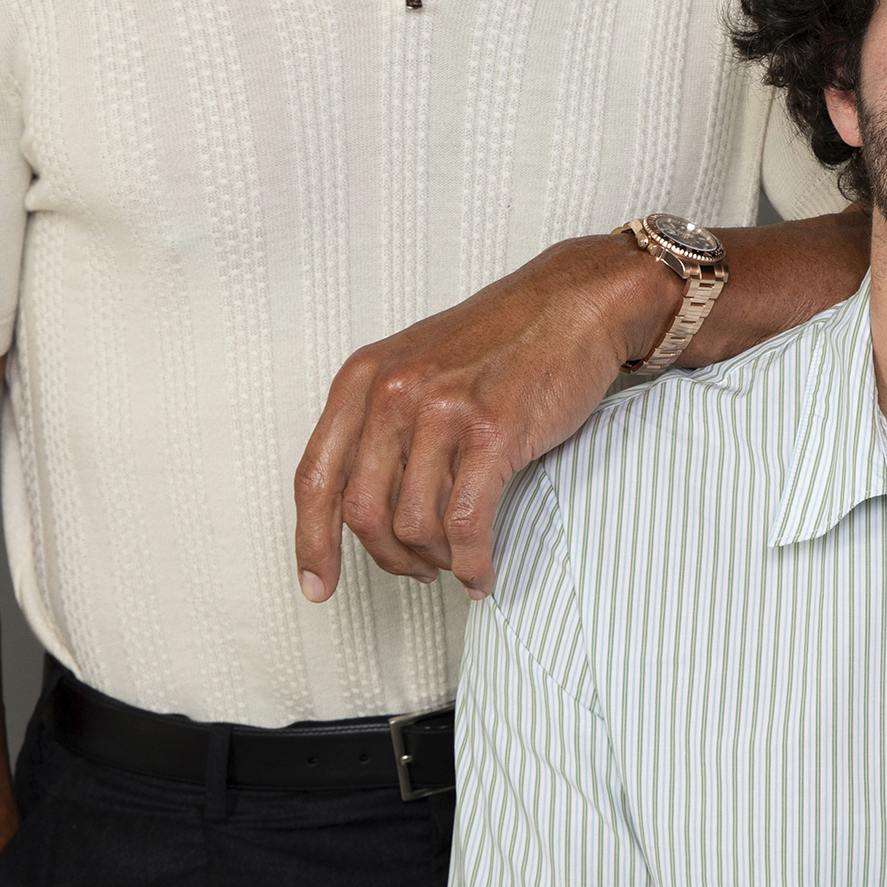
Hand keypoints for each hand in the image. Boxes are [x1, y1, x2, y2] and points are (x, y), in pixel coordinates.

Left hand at [294, 234, 674, 599]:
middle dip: (389, 559)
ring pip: (412, 524)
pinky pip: (465, 523)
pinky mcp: (491, 431)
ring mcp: (441, 410)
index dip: (311, 542)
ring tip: (457, 562)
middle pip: (362, 512)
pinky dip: (472, 563)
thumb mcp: (419, 366)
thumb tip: (365, 504)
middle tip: (417, 571)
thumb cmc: (504, 339)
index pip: (315, 476)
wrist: (575, 302)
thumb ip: (383, 424)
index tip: (315, 584)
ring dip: (436, 561)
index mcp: (364, 378)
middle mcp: (393, 392)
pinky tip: (482, 571)